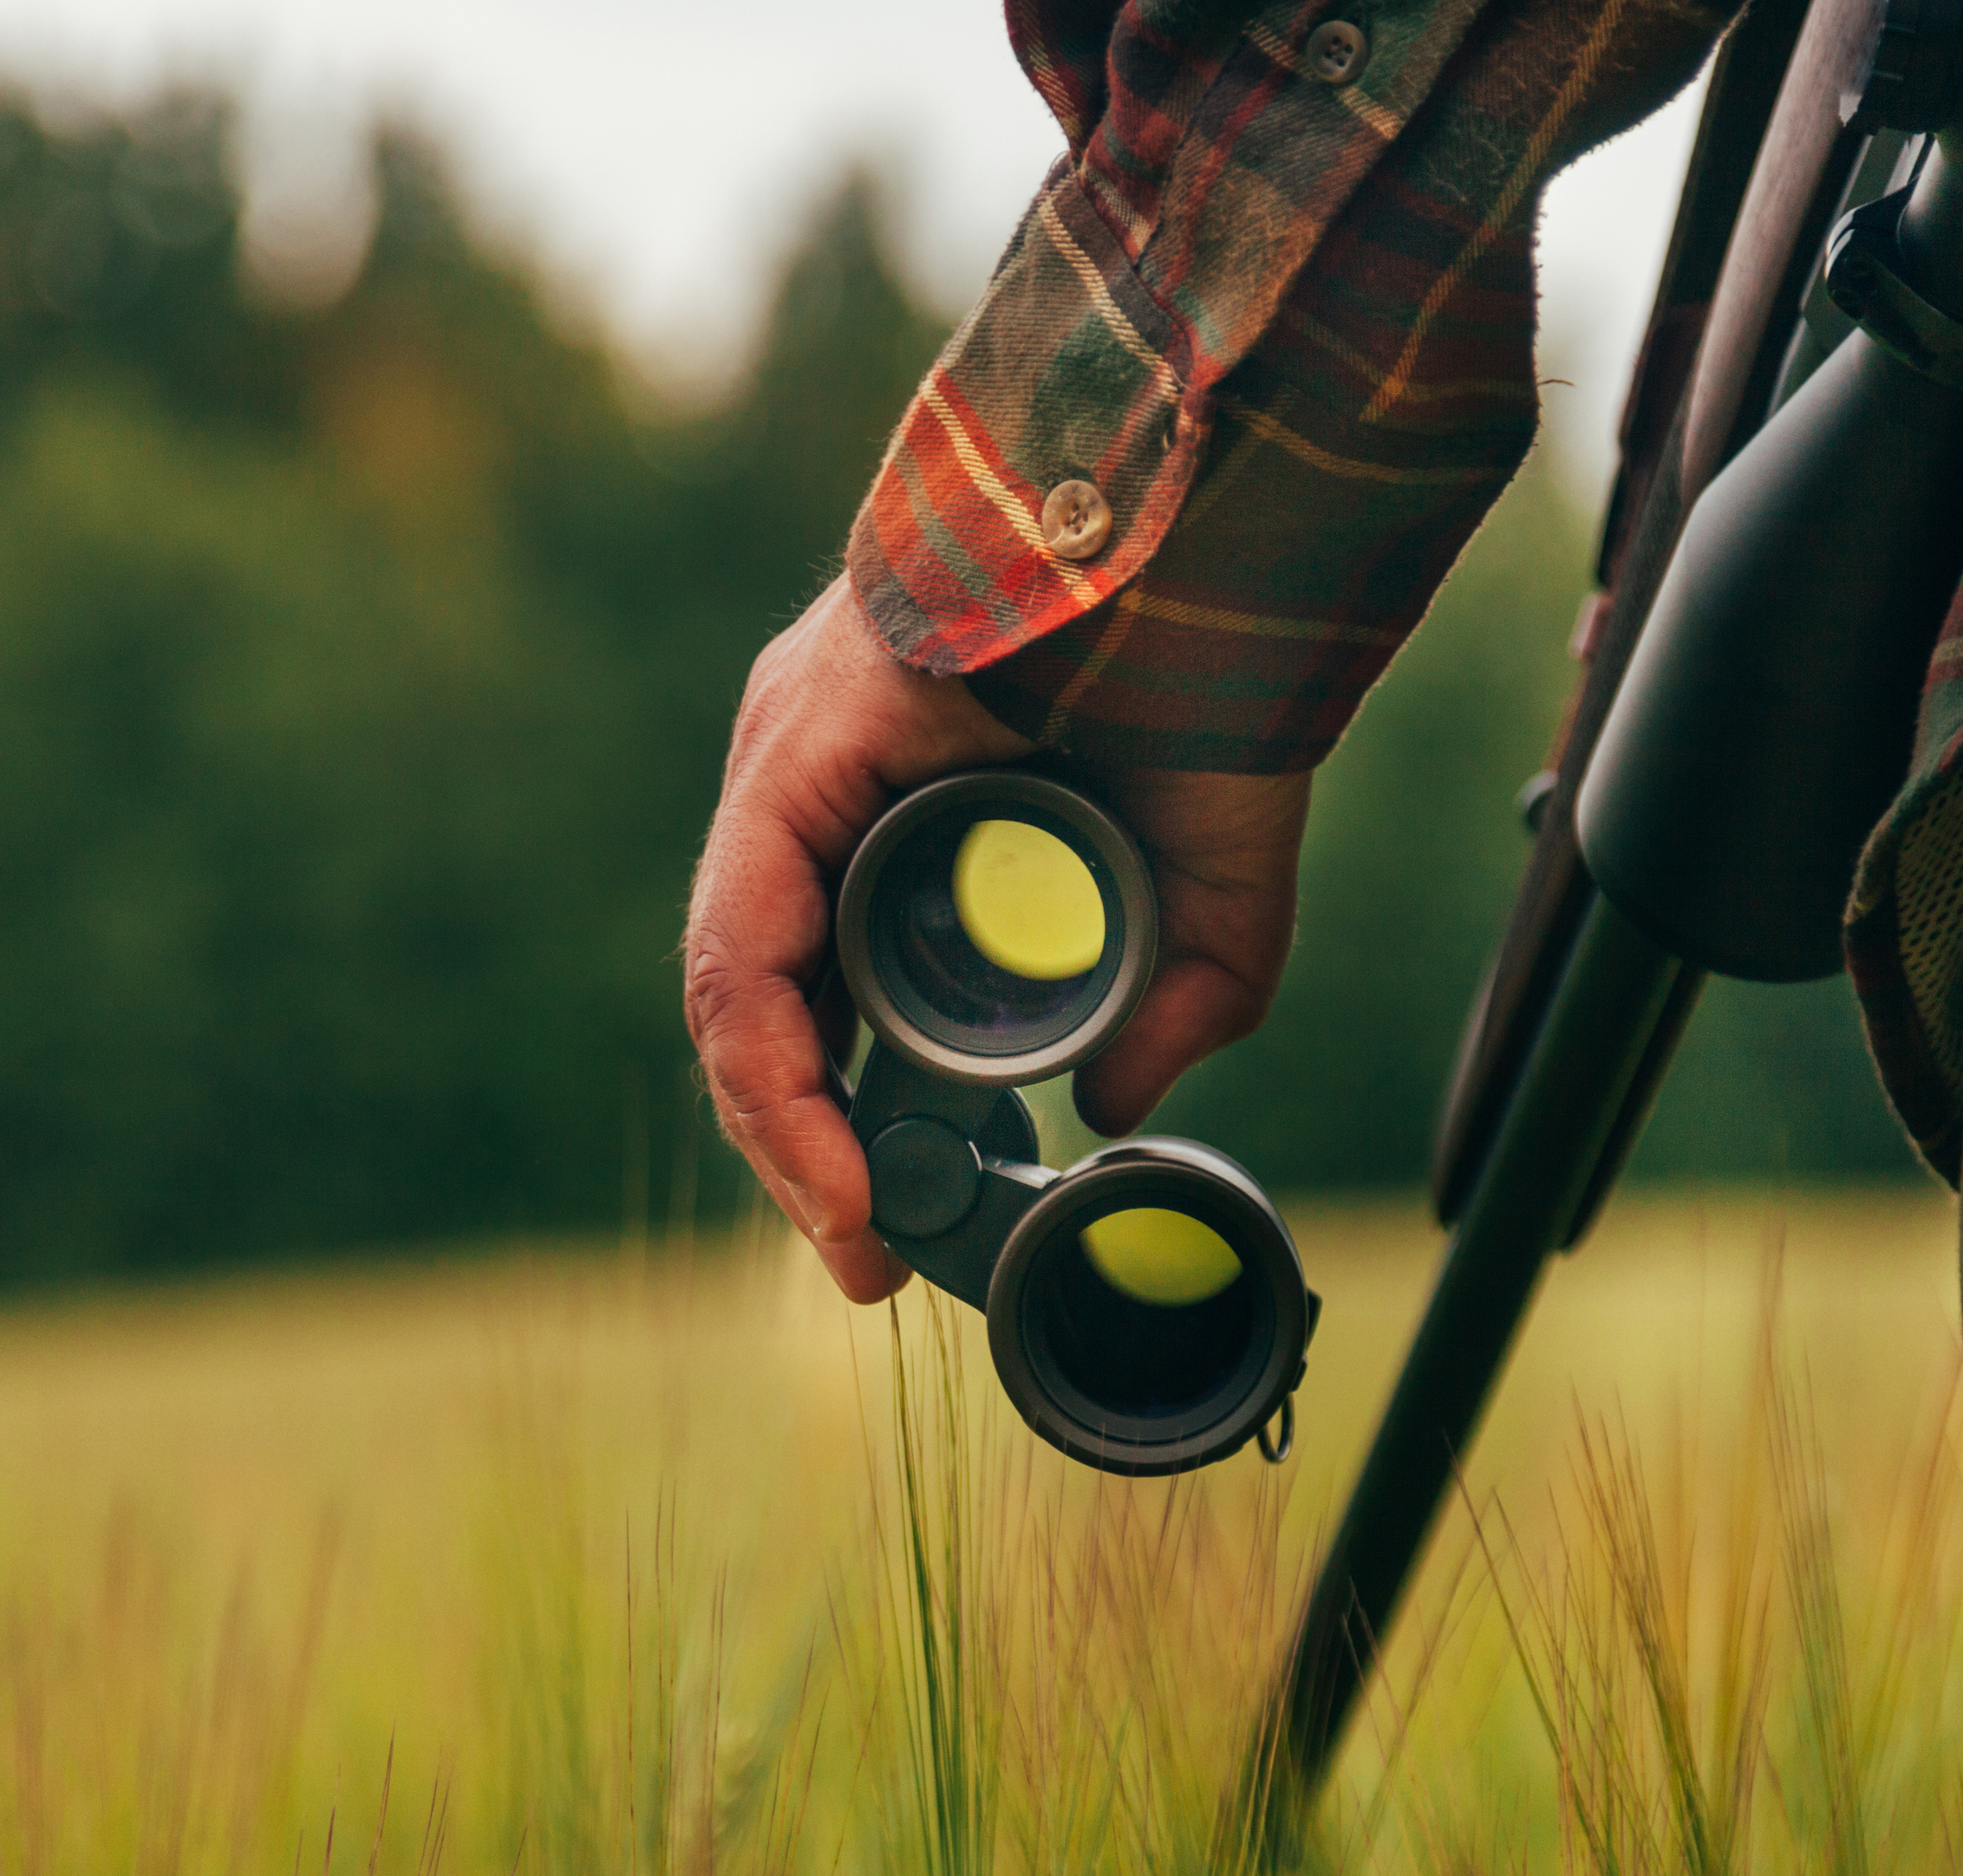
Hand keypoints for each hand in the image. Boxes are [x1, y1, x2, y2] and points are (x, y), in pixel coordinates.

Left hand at [683, 577, 1313, 1301]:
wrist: (1220, 532)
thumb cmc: (1211, 676)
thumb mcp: (1206, 888)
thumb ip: (1175, 1005)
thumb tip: (1108, 1108)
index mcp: (886, 798)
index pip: (818, 985)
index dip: (840, 1120)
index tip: (886, 1232)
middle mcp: (815, 780)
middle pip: (768, 997)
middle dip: (807, 1147)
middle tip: (867, 1256)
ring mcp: (793, 758)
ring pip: (742, 984)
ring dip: (786, 1131)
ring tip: (854, 1235)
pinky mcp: (795, 750)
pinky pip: (748, 940)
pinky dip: (778, 1070)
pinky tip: (829, 1164)